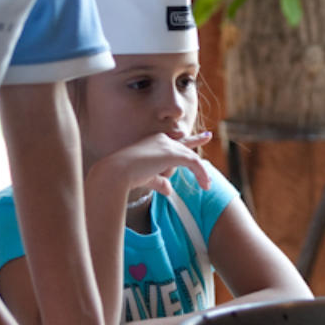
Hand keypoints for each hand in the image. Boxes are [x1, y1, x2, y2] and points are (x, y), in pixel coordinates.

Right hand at [91, 131, 212, 196]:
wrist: (117, 173)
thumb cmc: (127, 177)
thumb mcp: (147, 178)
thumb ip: (159, 182)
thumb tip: (169, 190)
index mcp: (153, 142)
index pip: (173, 140)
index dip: (183, 138)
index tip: (194, 134)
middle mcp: (161, 140)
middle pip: (184, 144)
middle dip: (197, 141)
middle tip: (208, 136)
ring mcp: (167, 145)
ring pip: (190, 157)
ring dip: (200, 172)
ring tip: (207, 185)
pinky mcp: (172, 154)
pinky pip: (193, 162)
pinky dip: (200, 173)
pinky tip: (205, 184)